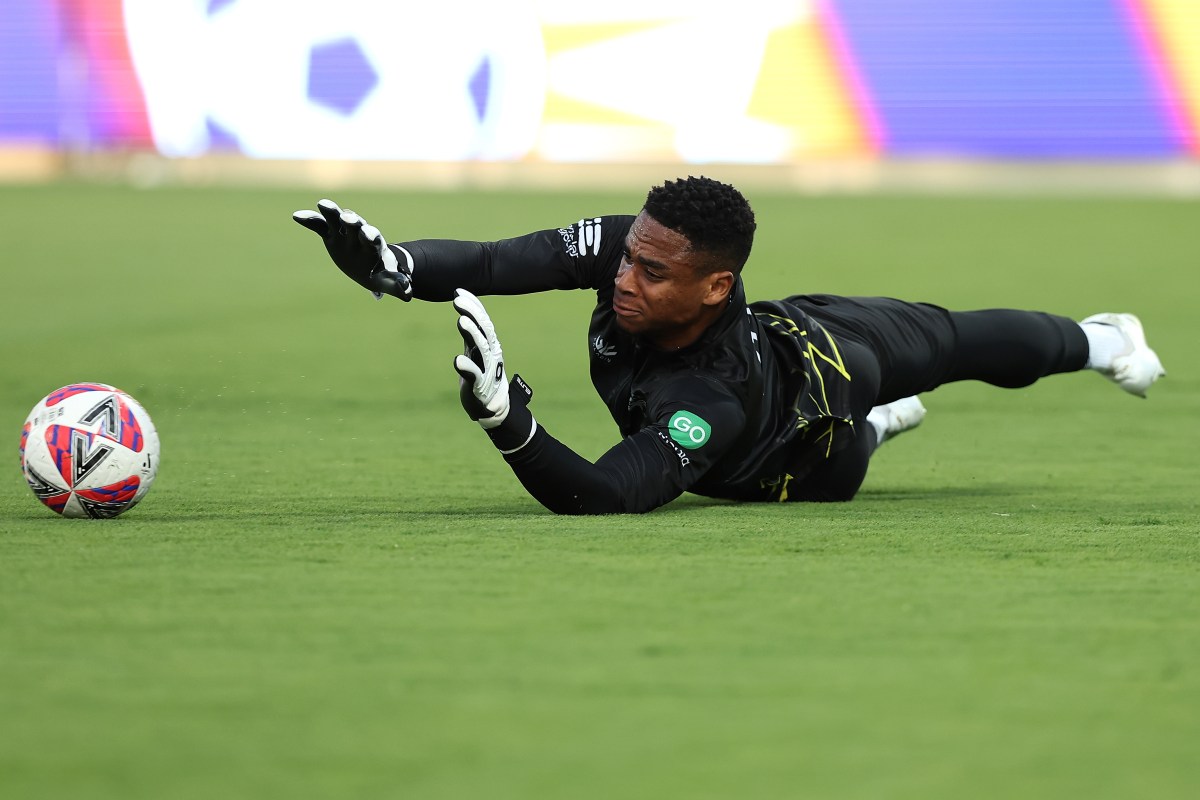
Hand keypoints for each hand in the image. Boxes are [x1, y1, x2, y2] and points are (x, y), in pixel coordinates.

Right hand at [292, 199, 411, 299]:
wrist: (371, 263)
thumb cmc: (380, 272)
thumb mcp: (387, 280)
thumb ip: (397, 284)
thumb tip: (408, 294)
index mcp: (374, 246)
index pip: (373, 239)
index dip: (371, 237)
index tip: (370, 235)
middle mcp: (360, 235)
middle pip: (357, 226)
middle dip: (354, 222)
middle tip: (350, 219)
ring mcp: (345, 232)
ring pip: (338, 219)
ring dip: (332, 212)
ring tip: (323, 204)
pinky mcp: (331, 234)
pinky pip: (320, 225)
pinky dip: (310, 220)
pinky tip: (296, 216)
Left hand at [452, 289, 509, 428]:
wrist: (492, 406)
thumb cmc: (481, 375)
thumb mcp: (476, 351)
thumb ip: (470, 333)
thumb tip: (463, 311)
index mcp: (489, 344)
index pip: (483, 321)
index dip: (473, 305)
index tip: (459, 292)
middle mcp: (490, 353)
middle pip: (483, 330)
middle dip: (472, 314)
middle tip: (458, 301)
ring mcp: (486, 369)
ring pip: (480, 348)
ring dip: (472, 334)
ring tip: (461, 322)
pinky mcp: (479, 385)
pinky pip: (474, 375)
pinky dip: (467, 367)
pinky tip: (458, 361)